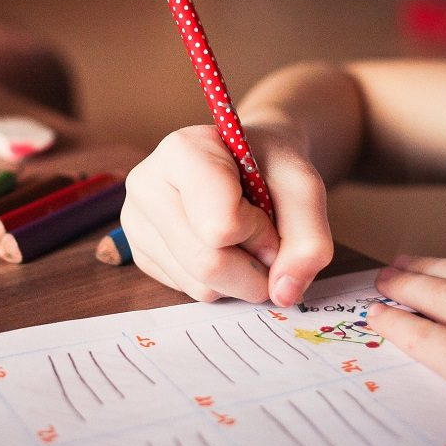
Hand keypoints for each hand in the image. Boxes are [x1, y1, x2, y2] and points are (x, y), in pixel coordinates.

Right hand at [121, 124, 332, 305]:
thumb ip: (309, 239)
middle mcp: (146, 184)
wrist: (245, 161)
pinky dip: (220, 282)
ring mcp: (136, 221)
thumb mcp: (304, 187)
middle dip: (254, 267)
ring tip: (242, 239)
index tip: (267, 211)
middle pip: (208, 263)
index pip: (221, 225)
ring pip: (199, 285)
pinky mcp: (140, 253)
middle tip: (266, 241)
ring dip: (239, 277)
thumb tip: (283, 294)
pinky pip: (188, 291)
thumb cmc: (270, 166)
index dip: (260, 232)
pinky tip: (220, 247)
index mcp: (181, 151)